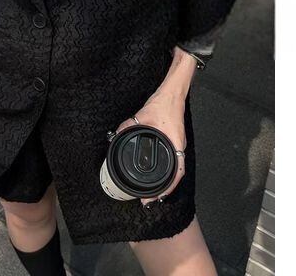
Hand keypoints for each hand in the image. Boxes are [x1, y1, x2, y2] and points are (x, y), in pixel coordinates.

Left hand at [114, 47, 196, 206]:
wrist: (173, 93)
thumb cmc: (163, 104)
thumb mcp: (143, 115)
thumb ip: (129, 125)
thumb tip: (116, 135)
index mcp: (174, 142)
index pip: (176, 172)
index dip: (167, 188)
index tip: (154, 198)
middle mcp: (179, 146)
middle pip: (176, 175)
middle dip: (164, 190)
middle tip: (149, 201)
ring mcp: (179, 144)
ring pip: (176, 170)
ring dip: (167, 183)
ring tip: (154, 194)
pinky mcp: (175, 141)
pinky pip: (174, 161)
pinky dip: (168, 172)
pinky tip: (159, 176)